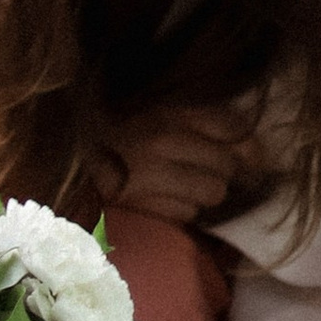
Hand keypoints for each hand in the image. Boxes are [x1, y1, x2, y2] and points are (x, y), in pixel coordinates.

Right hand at [98, 104, 257, 227]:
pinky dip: (185, 208)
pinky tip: (168, 197)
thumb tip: (250, 143)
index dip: (250, 145)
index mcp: (168, 109)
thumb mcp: (155, 107)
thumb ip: (198, 116)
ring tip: (190, 183)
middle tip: (219, 170)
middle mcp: (164, 140)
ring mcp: (153, 175)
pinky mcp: (143, 205)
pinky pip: (187, 213)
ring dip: (208, 192)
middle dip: (229, 171)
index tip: (253, 155)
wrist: (66, 154)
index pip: (232, 127)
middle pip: (228, 165)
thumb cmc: (116, 126)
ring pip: (213, 193)